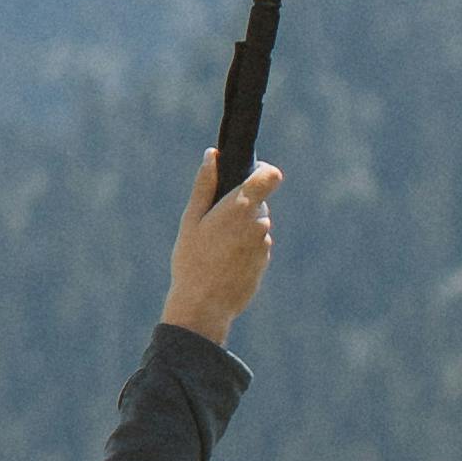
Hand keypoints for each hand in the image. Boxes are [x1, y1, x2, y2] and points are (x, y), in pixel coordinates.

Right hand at [163, 141, 276, 347]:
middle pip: (257, 202)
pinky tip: (222, 263)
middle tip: (212, 224)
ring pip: (255, 225)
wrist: (204, 306)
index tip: (248, 176)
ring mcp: (264, 244)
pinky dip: (242, 248)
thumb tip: (212, 154)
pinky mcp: (264, 262)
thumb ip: (204, 185)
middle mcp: (259, 224)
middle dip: (239, 206)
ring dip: (240, 229)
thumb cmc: (192, 260)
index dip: (263, 171)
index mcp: (240, 207)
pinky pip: (255, 245)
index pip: (270, 176)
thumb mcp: (191, 219)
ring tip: (214, 248)